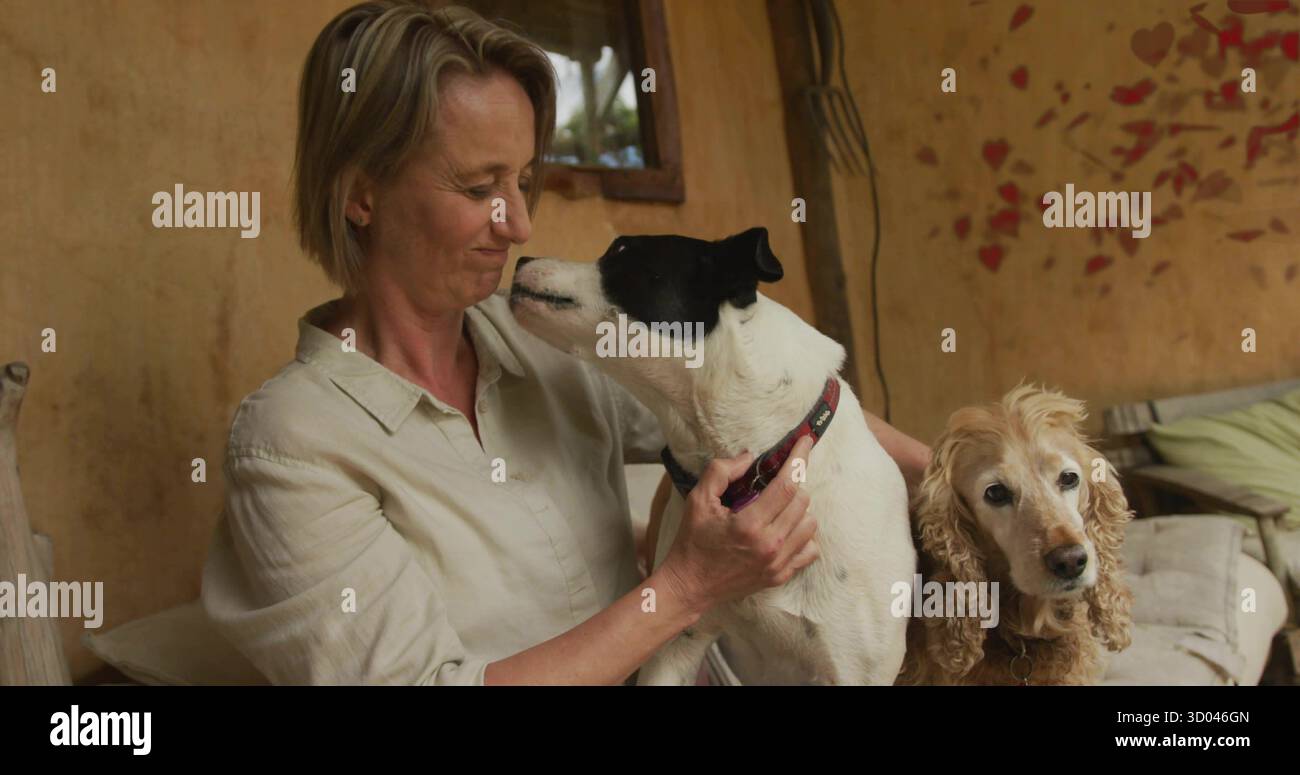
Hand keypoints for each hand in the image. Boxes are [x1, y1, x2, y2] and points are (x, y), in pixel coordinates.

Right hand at [657, 436, 818, 614]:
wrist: (690, 586)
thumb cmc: (692, 541)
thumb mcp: (697, 500)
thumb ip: (721, 472)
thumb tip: (749, 457)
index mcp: (749, 525)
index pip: (786, 486)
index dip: (799, 459)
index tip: (806, 441)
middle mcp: (770, 545)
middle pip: (802, 502)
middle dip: (793, 484)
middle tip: (776, 482)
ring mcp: (778, 564)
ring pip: (810, 524)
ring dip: (800, 509)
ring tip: (779, 506)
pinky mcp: (780, 576)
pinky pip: (810, 550)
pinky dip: (803, 535)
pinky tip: (786, 529)